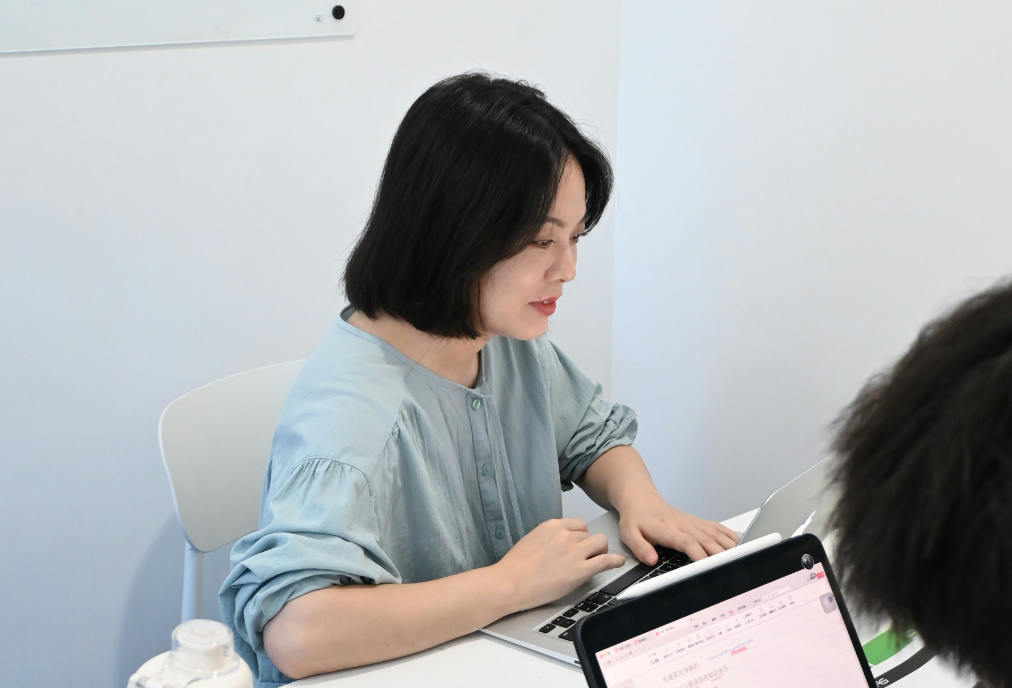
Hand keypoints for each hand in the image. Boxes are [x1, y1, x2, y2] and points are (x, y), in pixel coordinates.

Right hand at [493, 518, 625, 611]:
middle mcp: (565, 535)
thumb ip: (550, 539)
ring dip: (600, 552)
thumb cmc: (515, 568)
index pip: (579, 524)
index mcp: (552, 526)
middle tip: (588, 556)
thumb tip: (561, 545)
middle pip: (590, 534)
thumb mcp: (532, 541)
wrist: (510, 583)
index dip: (582, 536)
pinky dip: (615, 561)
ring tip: (597, 560)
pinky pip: (605, 561)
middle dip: (590, 545)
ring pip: (600, 543)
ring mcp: (574, 552)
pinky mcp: (580, 570)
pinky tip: (618, 562)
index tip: (581, 543)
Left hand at [617, 491, 739, 564]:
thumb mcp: (628, 533)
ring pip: (714, 533)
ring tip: (740, 558)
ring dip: (727, 545)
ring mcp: (691, 522)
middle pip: (706, 539)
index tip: (707, 565)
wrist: (640, 498)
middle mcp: (682, 525)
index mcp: (666, 529)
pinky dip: (728, 534)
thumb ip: (639, 547)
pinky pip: (716, 527)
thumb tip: (651, 559)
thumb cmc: (636, 518)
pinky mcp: (696, 521)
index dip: (698, 553)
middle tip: (731, 567)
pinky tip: (738, 543)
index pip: (686, 542)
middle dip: (719, 554)